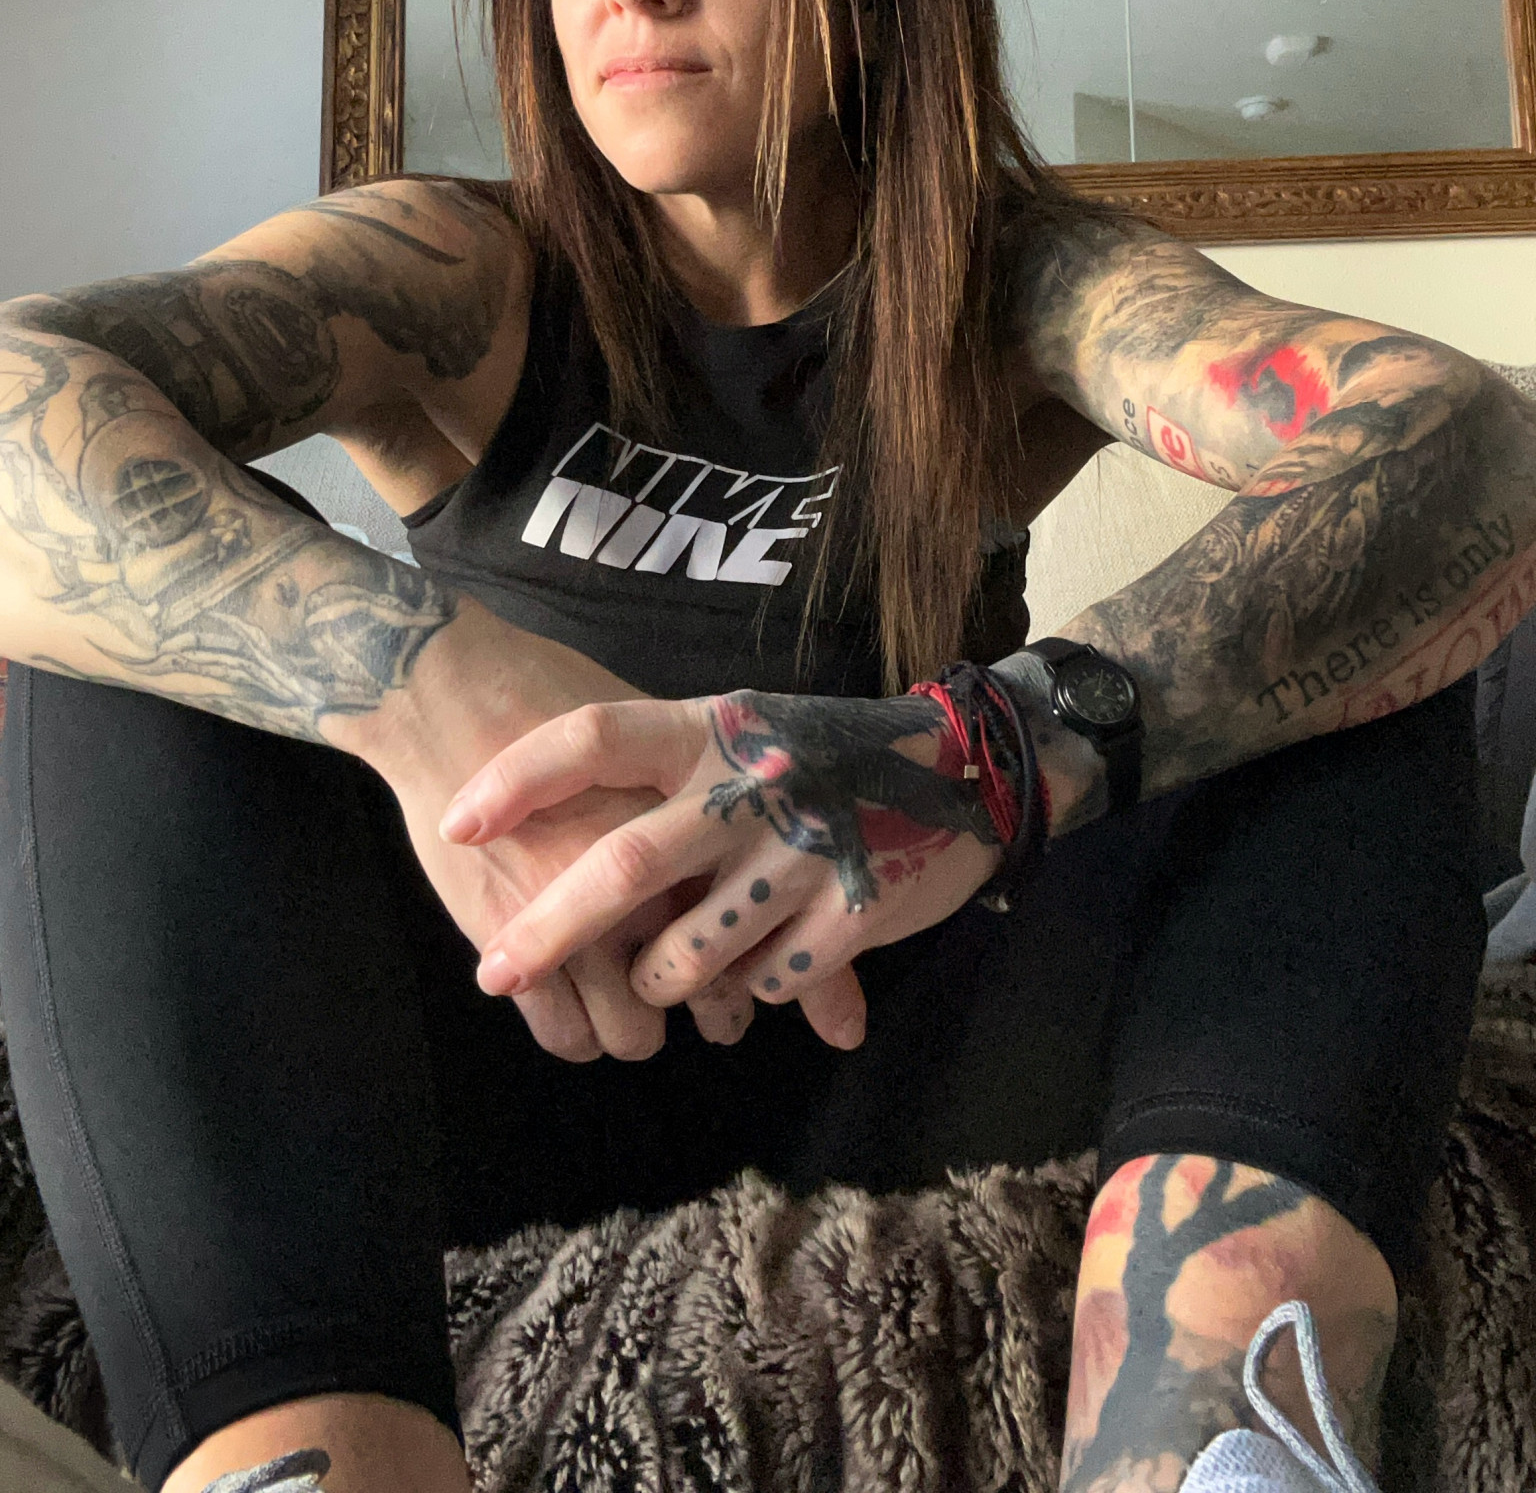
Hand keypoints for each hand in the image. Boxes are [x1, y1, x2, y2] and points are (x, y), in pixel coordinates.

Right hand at [332, 597, 754, 1060]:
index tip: (751, 961)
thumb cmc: (561, 696)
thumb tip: (770, 855)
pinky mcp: (518, 948)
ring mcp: (586, 926)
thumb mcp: (662, 732)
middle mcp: (656, 889)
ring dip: (636, 1024)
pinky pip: (567, 1035)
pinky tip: (573, 1000)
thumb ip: (715, 796)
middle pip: (714, 1003)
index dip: (767, 968)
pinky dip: (577, 1031)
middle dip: (717, 1014)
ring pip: (635, 1034)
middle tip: (698, 994)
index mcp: (703, 832)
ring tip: (627, 998)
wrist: (457, 698)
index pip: (765, 937)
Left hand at [438, 686, 1007, 1048]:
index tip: (456, 823)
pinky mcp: (852, 916)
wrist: (966, 767)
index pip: (595, 737)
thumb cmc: (823, 751)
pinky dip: (749, 995)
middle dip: (548, 931)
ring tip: (652, 981)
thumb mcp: (743, 729)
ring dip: (656, 982)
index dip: (519, 779)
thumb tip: (553, 825)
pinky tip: (757, 975)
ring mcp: (803, 854)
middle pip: (625, 866)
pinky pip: (767, 985)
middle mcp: (751, 785)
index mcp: (714, 729)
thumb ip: (665, 770)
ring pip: (688, 954)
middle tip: (494, 976)